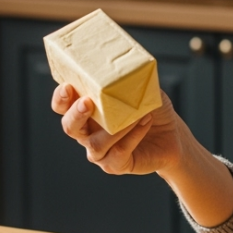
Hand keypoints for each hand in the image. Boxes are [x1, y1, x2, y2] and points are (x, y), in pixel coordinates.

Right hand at [52, 84, 186, 175]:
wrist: (172, 135)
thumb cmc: (150, 109)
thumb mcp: (141, 89)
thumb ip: (129, 80)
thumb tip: (126, 68)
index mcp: (87, 112)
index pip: (63, 106)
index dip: (60, 98)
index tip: (67, 86)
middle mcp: (88, 133)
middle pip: (70, 127)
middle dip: (75, 114)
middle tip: (87, 102)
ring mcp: (101, 152)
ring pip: (95, 144)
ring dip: (114, 129)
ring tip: (135, 115)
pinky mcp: (116, 164)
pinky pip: (119, 152)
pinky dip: (132, 136)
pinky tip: (145, 122)